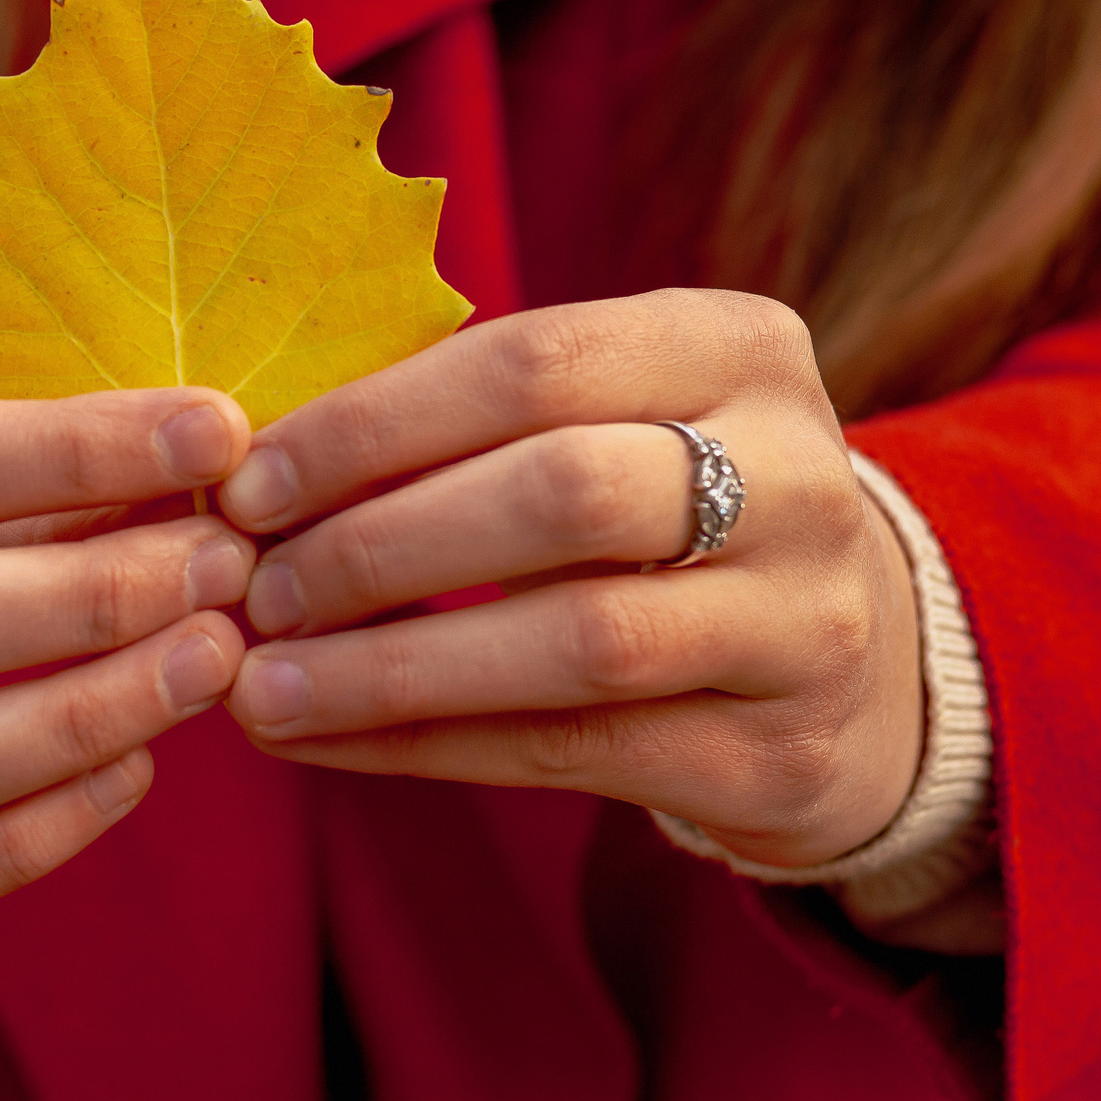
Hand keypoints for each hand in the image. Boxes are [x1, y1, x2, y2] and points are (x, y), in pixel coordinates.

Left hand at [216, 290, 921, 869]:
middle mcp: (799, 473)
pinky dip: (431, 746)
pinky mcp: (783, 755)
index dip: (372, 425)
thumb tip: (246, 467)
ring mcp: (807, 622)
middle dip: (379, 545)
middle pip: (563, 494)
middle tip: (254, 586)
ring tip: (262, 683)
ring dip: (392, 666)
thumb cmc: (659, 509)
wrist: (855, 661)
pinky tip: (328, 740)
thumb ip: (464, 419)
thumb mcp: (604, 419)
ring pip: (579, 641)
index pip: (531, 361)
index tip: (246, 482)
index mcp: (737, 346)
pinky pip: (578, 752)